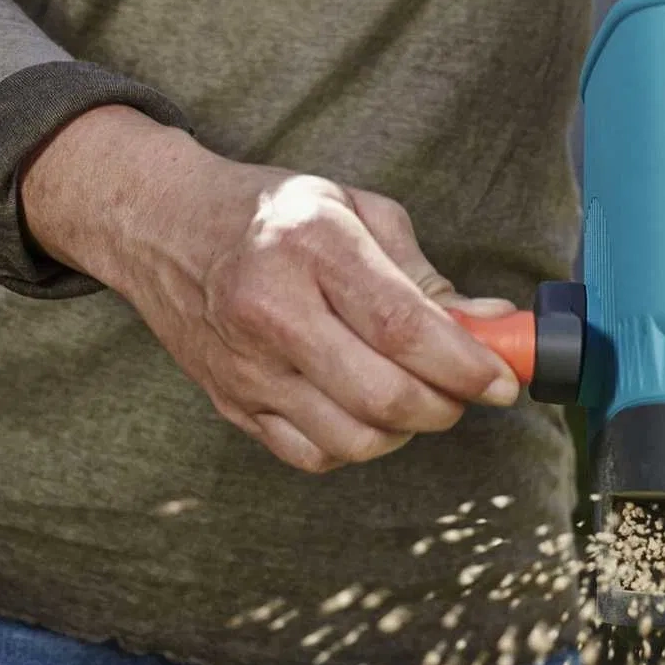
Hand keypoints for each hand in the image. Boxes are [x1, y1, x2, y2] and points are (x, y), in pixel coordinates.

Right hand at [20, 106, 520, 473]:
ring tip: (416, 394)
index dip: (466, 364)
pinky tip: (364, 407)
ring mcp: (245, 367)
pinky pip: (312, 455)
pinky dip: (356, 445)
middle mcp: (271, 311)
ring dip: (405, 430)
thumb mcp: (355, 209)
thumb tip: (492, 322)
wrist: (160, 226)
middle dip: (447, 404)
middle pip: (382, 395)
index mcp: (311, 246)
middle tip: (468, 388)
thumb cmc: (272, 212)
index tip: (504, 380)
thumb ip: (425, 272)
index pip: (402, 327)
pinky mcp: (229, 404)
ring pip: (352, 439)